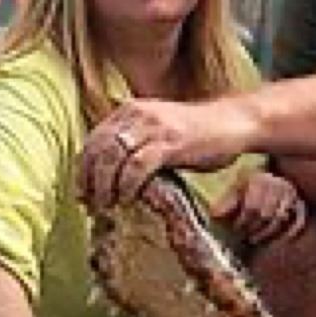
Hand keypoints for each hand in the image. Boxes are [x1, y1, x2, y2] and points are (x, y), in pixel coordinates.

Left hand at [79, 98, 252, 210]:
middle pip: (98, 149)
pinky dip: (128, 184)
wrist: (232, 122)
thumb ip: (135, 145)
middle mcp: (137, 114)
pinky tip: (129, 198)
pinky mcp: (171, 142)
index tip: (82, 194)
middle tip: (91, 205)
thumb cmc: (196, 134)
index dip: (83, 170)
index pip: (94, 141)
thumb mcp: (158, 133)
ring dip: (105, 185)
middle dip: (90, 181)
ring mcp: (154, 127)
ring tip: (107, 205)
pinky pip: (138, 165)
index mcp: (130, 111)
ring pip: (113, 157)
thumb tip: (110, 175)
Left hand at [210, 171, 306, 245]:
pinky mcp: (301, 206)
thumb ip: (226, 202)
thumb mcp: (235, 190)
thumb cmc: (248, 188)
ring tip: (254, 239)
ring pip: (279, 220)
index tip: (235, 228)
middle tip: (243, 236)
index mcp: (260, 178)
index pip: (252, 206)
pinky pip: (298, 223)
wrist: (270, 180)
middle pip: (266, 214)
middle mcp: (279, 184)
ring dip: (265, 234)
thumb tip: (214, 214)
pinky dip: (287, 234)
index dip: (242, 221)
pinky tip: (275, 242)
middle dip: (253, 228)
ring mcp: (292, 195)